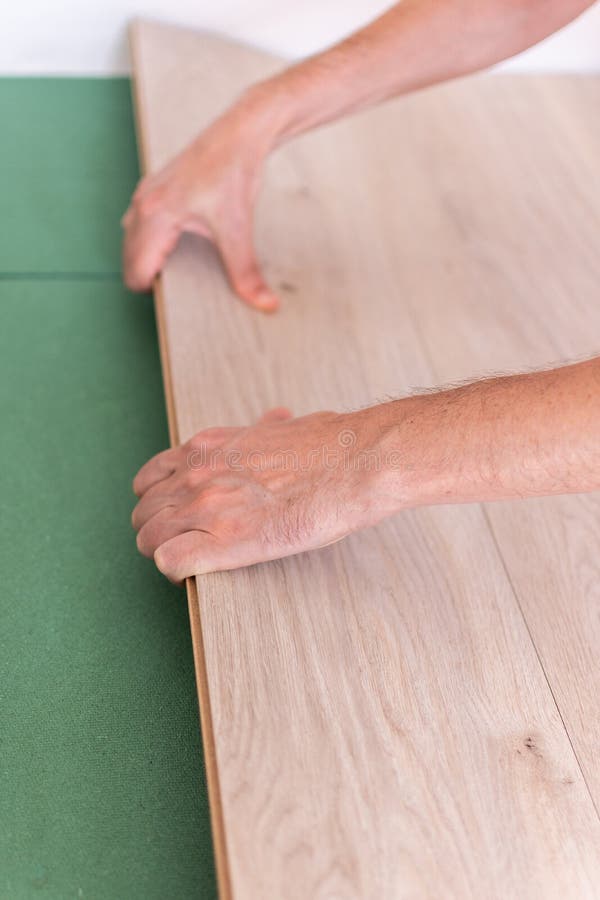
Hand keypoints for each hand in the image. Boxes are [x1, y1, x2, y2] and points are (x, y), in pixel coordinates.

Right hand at [122, 97, 278, 311]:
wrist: (240, 133)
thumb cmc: (234, 174)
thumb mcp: (239, 231)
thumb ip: (246, 274)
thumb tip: (266, 305)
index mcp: (154, 217)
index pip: (135, 272)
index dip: (154, 291)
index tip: (182, 296)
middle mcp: (142, 205)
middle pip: (130, 260)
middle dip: (152, 277)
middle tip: (187, 283)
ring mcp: (144, 195)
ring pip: (133, 243)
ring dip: (150, 259)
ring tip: (184, 264)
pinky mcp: (153, 189)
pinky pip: (140, 225)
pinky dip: (154, 241)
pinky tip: (184, 244)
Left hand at [131, 407, 384, 580]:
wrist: (354, 462)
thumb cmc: (329, 445)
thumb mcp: (280, 425)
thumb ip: (261, 429)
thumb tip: (273, 421)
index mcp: (207, 446)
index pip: (150, 478)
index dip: (160, 502)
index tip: (176, 515)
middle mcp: (197, 474)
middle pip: (144, 512)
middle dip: (157, 530)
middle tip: (182, 543)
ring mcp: (206, 507)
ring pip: (149, 539)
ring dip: (164, 552)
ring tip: (189, 561)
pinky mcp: (224, 542)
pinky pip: (170, 562)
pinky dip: (177, 571)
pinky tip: (196, 573)